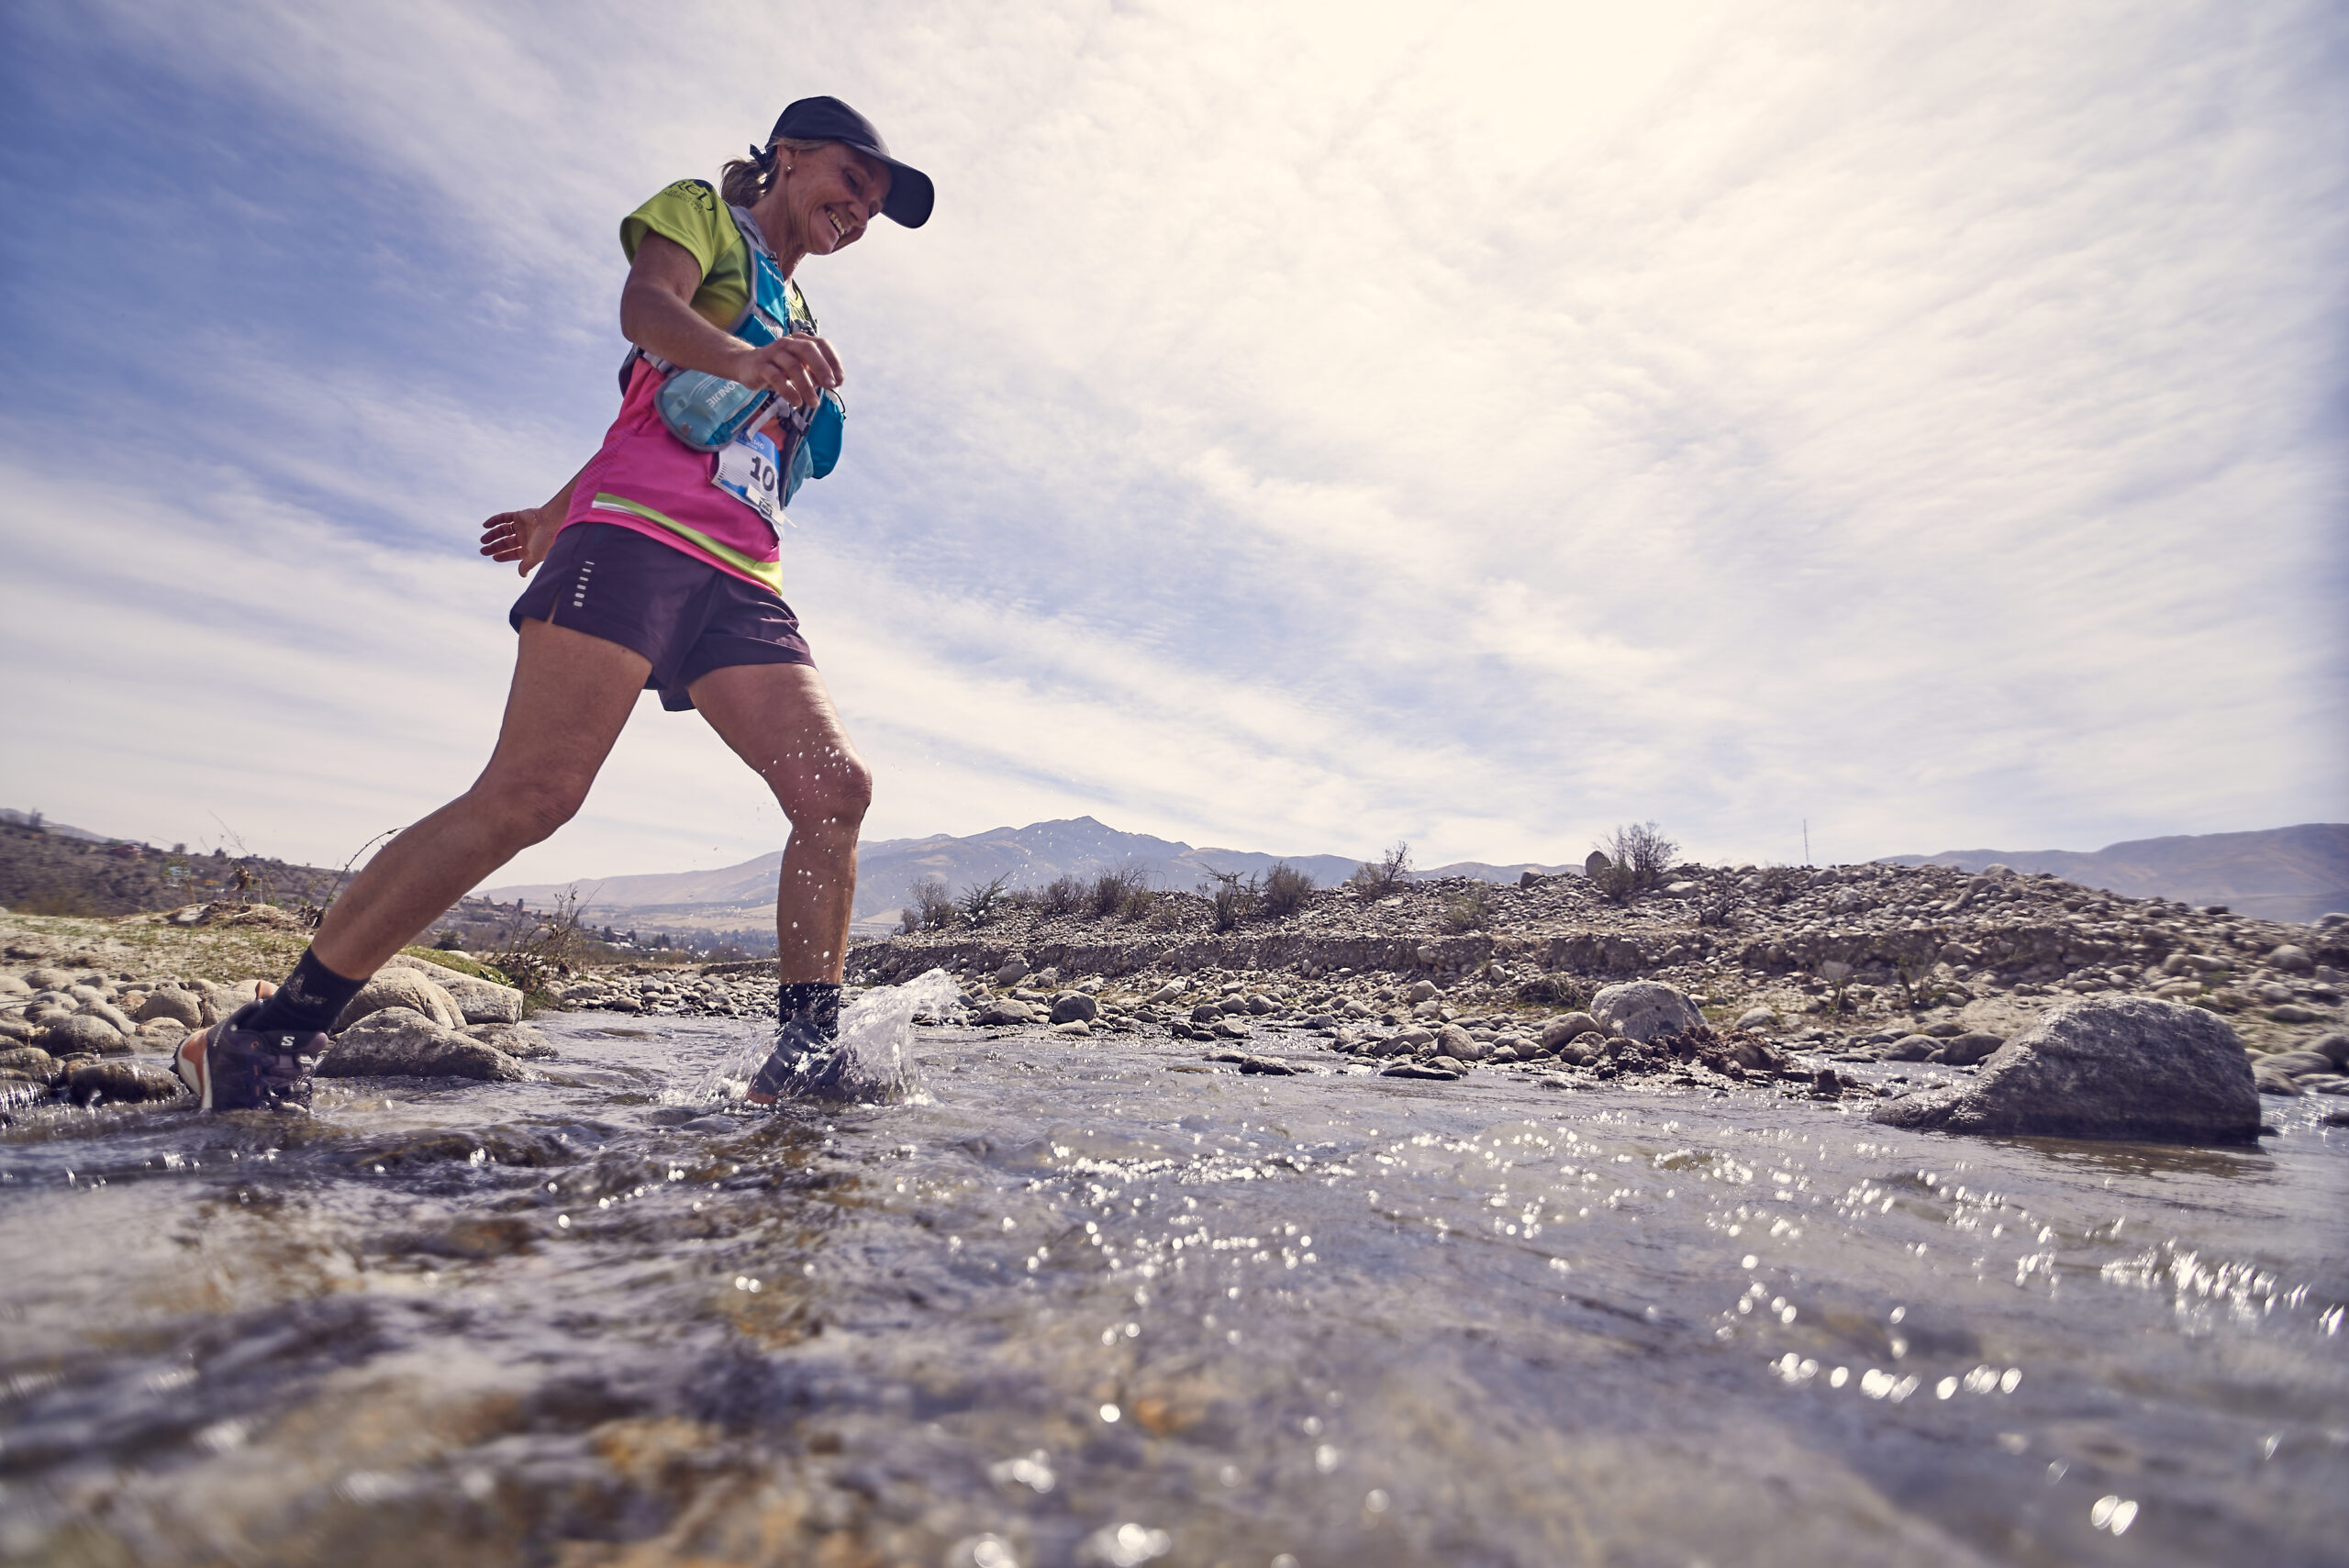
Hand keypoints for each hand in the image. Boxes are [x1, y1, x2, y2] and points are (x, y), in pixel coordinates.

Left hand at [479, 507, 558, 576]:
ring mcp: (521, 526)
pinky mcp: (519, 515)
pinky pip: (504, 517)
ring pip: (503, 530)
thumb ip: (527, 565)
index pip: (513, 553)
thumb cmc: (546, 541)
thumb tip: (522, 575)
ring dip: (492, 535)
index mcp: (529, 548)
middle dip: (494, 547)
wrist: (552, 521)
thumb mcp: (535, 557)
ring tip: (483, 540)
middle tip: (482, 551)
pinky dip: (494, 520)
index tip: (493, 557)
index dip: (503, 556)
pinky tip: (485, 525)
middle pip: (506, 543)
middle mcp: (525, 537)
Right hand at [721, 334, 842, 409]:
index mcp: (800, 341)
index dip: (833, 361)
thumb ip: (816, 374)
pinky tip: (797, 402)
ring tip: (814, 403)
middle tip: (831, 386)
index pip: (822, 344)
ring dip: (806, 386)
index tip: (840, 380)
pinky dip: (788, 391)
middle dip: (822, 368)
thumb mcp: (800, 369)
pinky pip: (776, 377)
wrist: (747, 365)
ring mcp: (773, 353)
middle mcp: (788, 343)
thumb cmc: (779, 368)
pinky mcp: (761, 366)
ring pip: (793, 366)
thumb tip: (834, 383)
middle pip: (808, 349)